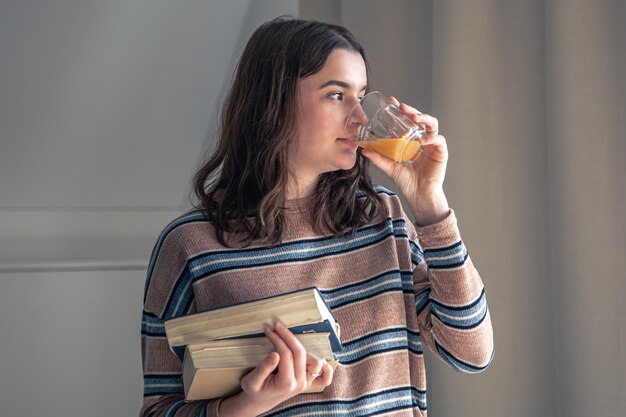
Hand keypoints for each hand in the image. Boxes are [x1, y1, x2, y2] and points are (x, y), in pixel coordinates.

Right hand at [219, 321, 334, 416]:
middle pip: (300, 353)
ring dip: (302, 348)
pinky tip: (315, 357)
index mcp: (285, 383)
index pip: (285, 354)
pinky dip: (325, 367)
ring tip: (287, 338)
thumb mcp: (252, 381)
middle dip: (287, 336)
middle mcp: (300, 383)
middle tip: (277, 326)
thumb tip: (275, 354)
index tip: (268, 330)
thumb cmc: (254, 390)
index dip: (277, 339)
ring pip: (315, 362)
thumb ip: (263, 368)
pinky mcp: (309, 382)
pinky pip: (324, 377)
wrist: (260, 402)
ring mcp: (306, 383)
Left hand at [360, 97, 449, 225]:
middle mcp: (423, 140)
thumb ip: (378, 158)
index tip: (391, 103)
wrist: (418, 196)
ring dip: (424, 118)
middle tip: (402, 107)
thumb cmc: (407, 182)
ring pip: (432, 124)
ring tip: (414, 117)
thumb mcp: (390, 167)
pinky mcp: (441, 152)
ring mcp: (433, 145)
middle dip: (412, 110)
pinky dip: (430, 137)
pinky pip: (438, 139)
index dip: (401, 111)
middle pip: (421, 119)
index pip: (407, 121)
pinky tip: (422, 139)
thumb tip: (364, 149)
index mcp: (412, 141)